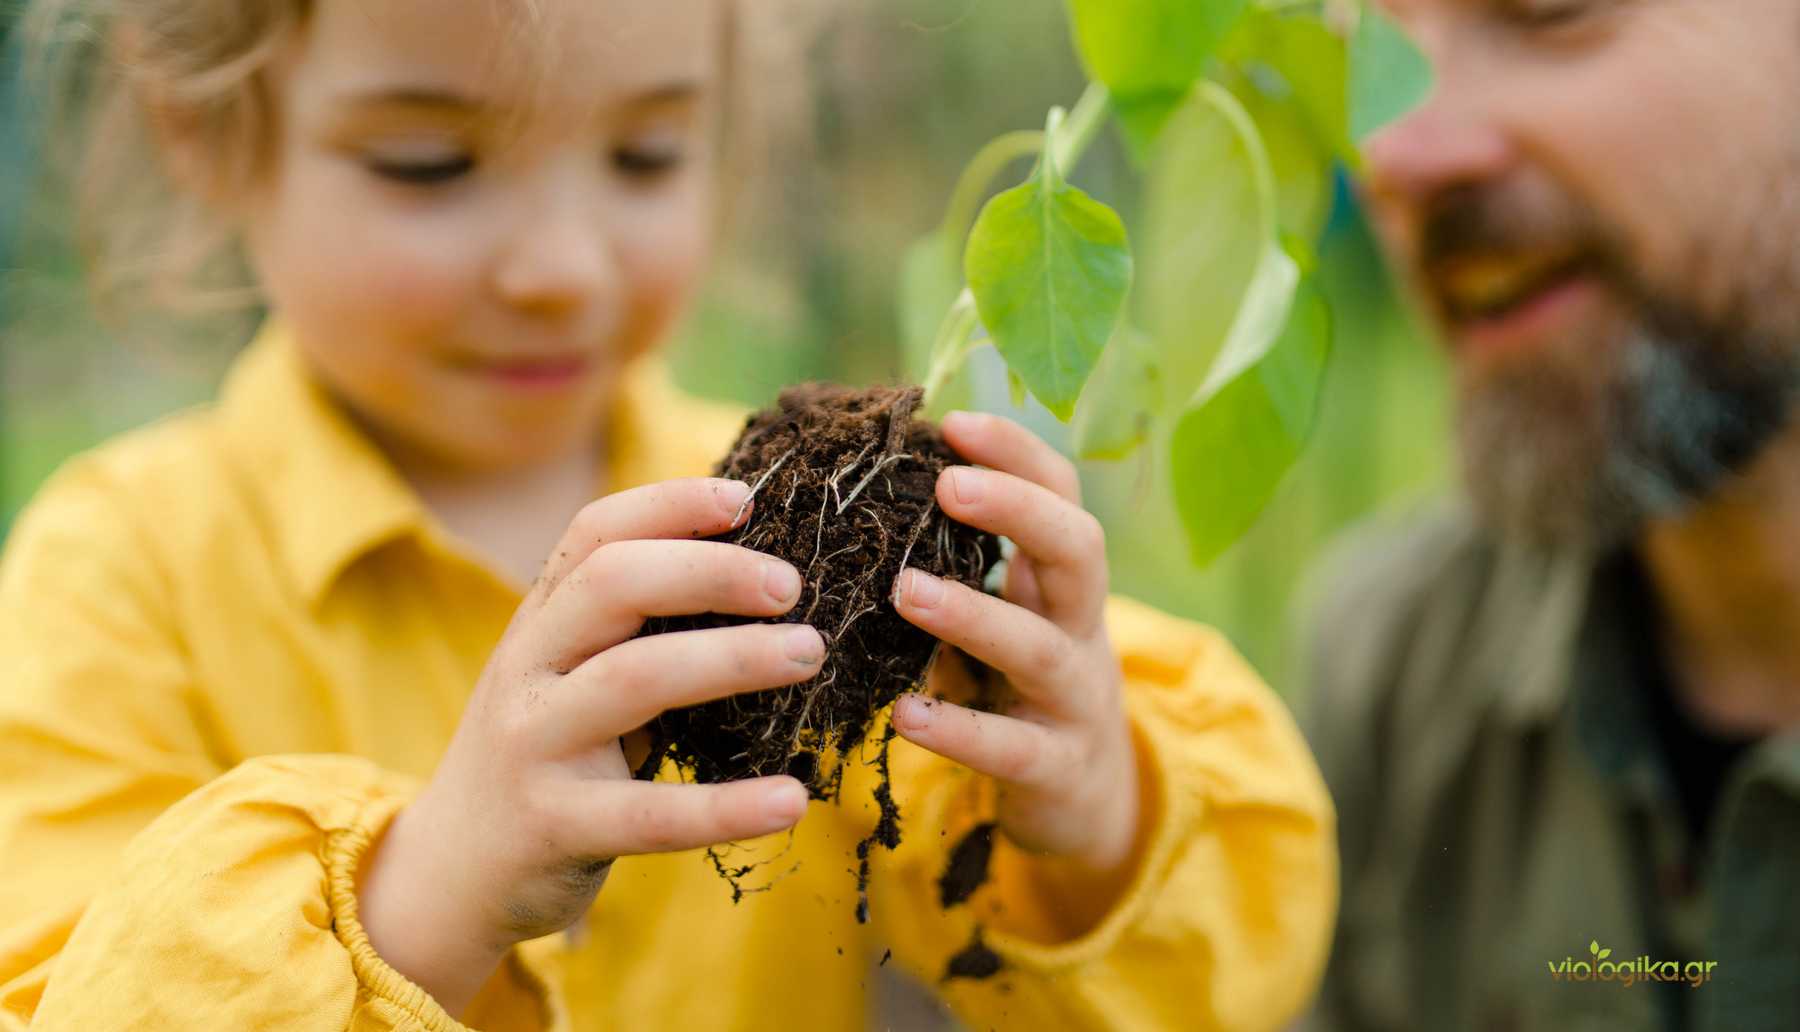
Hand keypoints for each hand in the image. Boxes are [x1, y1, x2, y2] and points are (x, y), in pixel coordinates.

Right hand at [357, 478, 820, 1015]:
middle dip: (710, 571)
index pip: (595, 534)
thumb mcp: (566, 675)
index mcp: (539, 622)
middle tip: (791, 587)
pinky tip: (791, 800)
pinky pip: (650, 815)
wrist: (452, 872)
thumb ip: (629, 625)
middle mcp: (528, 669)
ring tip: (808, 654)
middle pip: (612, 585)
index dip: (669, 504)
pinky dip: (727, 807)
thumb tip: (754, 567)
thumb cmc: (546, 754)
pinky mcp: (553, 828)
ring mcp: (534, 746)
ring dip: (732, 658)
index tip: (745, 498)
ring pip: (633, 679)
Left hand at [889, 411, 1140, 873]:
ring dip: (974, 615)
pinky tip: (905, 714)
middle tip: (944, 485)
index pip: (1061, 494)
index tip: (952, 422)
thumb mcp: (1005, 617)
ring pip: (1040, 648)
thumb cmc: (1018, 689)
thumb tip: (864, 490)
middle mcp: (1081, 628)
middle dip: (1016, 509)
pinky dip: (959, 729)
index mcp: (1061, 581)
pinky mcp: (1056, 769)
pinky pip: (1011, 747)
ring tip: (906, 591)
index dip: (1015, 453)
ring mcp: (1075, 699)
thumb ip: (957, 565)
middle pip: (1077, 550)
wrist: (1086, 803)